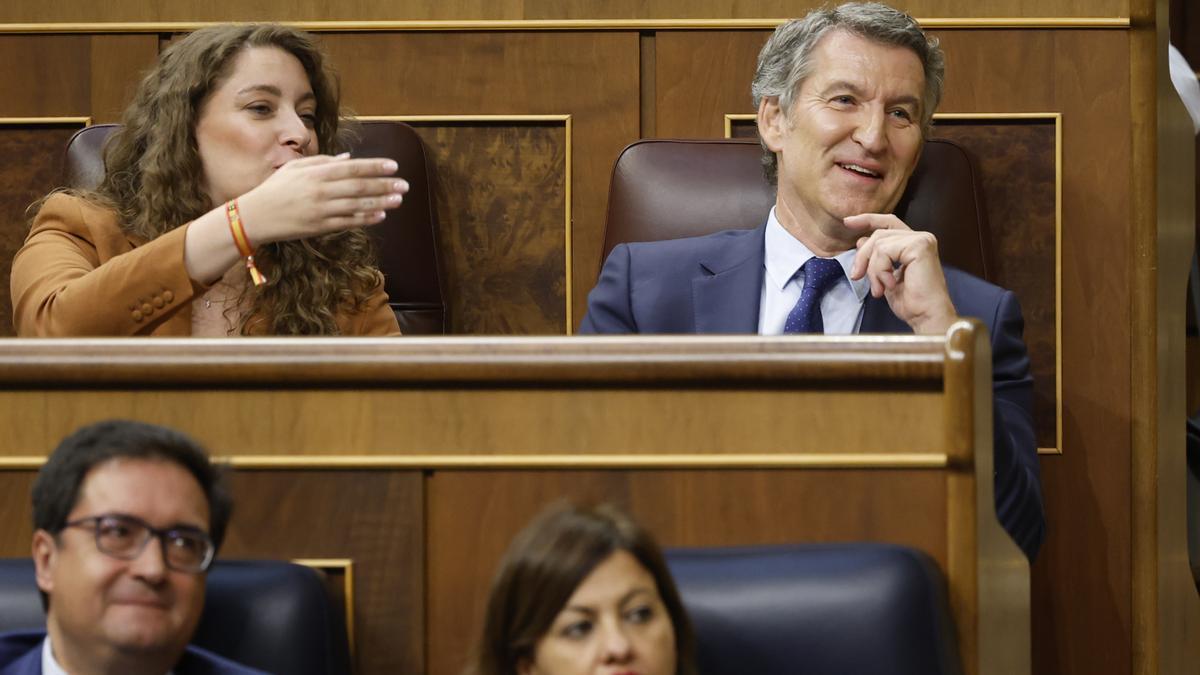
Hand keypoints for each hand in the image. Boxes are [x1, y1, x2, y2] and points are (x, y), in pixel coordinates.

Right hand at [235, 153, 408, 244]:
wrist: (256, 216)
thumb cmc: (276, 188)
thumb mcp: (296, 168)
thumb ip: (323, 161)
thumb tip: (348, 158)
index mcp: (316, 173)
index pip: (352, 168)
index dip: (375, 167)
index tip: (394, 166)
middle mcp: (321, 191)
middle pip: (359, 187)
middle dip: (384, 185)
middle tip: (405, 185)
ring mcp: (321, 210)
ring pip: (357, 205)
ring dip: (381, 202)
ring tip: (399, 200)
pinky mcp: (320, 227)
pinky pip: (348, 222)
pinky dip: (365, 218)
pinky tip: (381, 215)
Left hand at [844, 213, 957, 334]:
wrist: (925, 316)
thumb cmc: (910, 302)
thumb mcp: (884, 276)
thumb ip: (876, 257)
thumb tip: (860, 240)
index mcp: (914, 243)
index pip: (887, 223)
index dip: (867, 220)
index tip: (847, 222)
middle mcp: (920, 238)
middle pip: (878, 234)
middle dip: (863, 256)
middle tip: (856, 277)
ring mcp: (921, 240)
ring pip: (879, 244)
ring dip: (872, 269)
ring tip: (879, 288)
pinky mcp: (919, 246)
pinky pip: (884, 251)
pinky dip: (880, 270)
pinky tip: (889, 285)